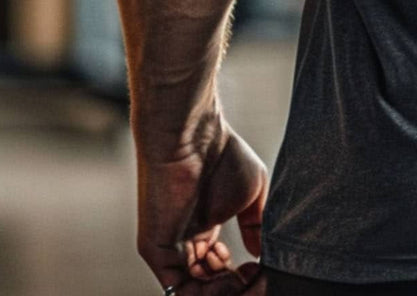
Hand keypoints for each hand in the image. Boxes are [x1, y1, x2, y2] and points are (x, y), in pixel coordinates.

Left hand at [135, 113, 268, 293]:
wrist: (194, 136)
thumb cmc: (223, 155)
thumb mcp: (251, 195)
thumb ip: (256, 227)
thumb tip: (260, 255)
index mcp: (205, 228)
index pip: (219, 269)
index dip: (241, 276)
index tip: (259, 267)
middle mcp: (185, 242)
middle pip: (207, 285)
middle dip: (233, 286)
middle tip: (251, 274)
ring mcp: (169, 248)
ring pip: (193, 290)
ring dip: (221, 289)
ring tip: (239, 272)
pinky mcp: (156, 250)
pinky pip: (177, 287)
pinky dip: (204, 290)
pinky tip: (226, 272)